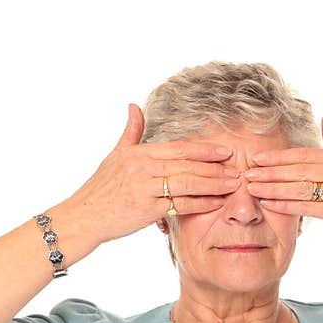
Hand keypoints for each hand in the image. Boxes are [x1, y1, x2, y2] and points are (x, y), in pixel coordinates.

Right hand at [66, 103, 239, 244]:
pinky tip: (215, 203)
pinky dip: (200, 204)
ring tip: (233, 185)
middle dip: (216, 167)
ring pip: (188, 184)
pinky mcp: (147, 210)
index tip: (224, 150)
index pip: (179, 148)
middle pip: (188, 165)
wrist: (84, 216)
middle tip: (238, 168)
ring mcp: (146, 189)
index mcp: (139, 153)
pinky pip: (180, 206)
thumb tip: (134, 106)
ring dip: (214, 184)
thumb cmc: (100, 188)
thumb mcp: (114, 155)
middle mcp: (143, 168)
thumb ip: (130, 132)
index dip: (204, 149)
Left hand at [243, 113, 322, 245]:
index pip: (304, 155)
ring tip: (252, 189)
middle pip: (298, 170)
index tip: (257, 158)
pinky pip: (307, 207)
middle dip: (270, 172)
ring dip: (272, 188)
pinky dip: (286, 205)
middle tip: (246, 173)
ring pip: (299, 188)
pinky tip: (269, 204)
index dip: (279, 157)